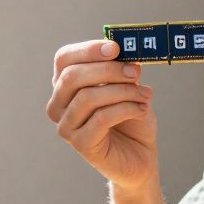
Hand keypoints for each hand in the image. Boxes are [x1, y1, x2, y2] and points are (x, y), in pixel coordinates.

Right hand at [47, 40, 157, 189]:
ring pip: (88, 97)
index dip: (88, 50)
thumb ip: (121, 69)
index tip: (115, 48)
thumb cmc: (132, 119)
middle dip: (109, 70)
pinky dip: (126, 109)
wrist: (140, 155)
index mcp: (65, 86)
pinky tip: (142, 110)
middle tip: (135, 71)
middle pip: (73, 76)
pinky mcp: (79, 144)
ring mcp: (66, 126)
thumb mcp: (128, 87)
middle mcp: (59, 105)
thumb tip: (122, 50)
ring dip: (122, 91)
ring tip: (144, 95)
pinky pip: (101, 118)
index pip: (64, 59)